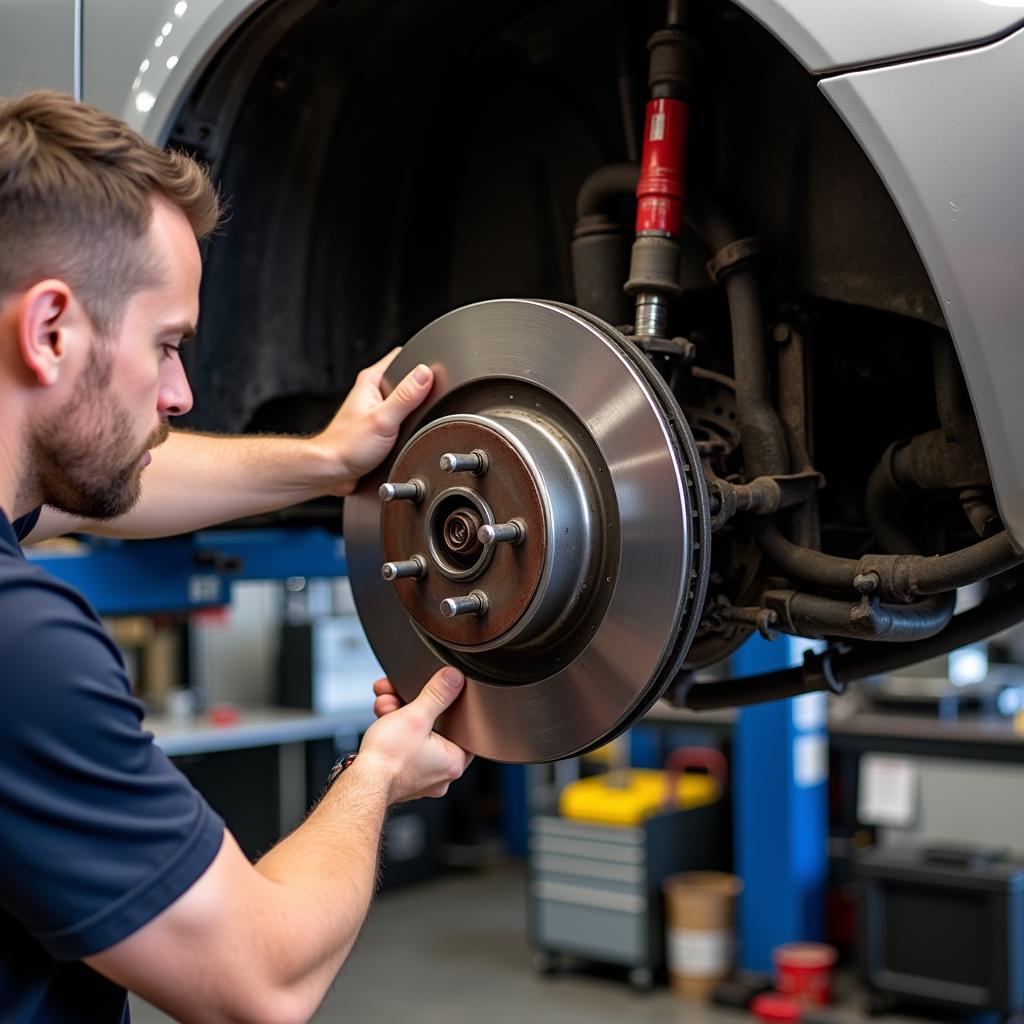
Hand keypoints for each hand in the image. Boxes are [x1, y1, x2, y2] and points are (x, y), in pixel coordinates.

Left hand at [315, 349, 432, 495]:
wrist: (333, 472)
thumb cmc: (347, 446)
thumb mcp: (383, 420)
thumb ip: (406, 397)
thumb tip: (425, 373)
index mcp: (371, 380)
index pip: (402, 356)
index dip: (421, 361)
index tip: (435, 373)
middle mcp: (372, 392)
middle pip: (407, 380)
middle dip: (421, 389)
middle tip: (426, 404)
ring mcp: (375, 408)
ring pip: (405, 400)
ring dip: (414, 409)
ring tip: (415, 422)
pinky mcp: (378, 425)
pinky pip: (400, 417)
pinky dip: (407, 424)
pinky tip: (407, 434)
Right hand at [358, 668, 472, 802]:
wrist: (359, 784)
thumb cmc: (387, 760)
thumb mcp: (416, 717)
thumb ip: (438, 694)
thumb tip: (454, 679)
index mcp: (454, 762)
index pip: (462, 727)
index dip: (448, 705)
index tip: (438, 693)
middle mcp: (440, 773)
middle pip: (434, 727)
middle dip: (413, 705)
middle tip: (399, 695)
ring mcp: (420, 777)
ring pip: (415, 735)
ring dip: (398, 714)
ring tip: (384, 705)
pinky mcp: (402, 777)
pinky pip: (403, 747)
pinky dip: (392, 731)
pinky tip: (382, 719)